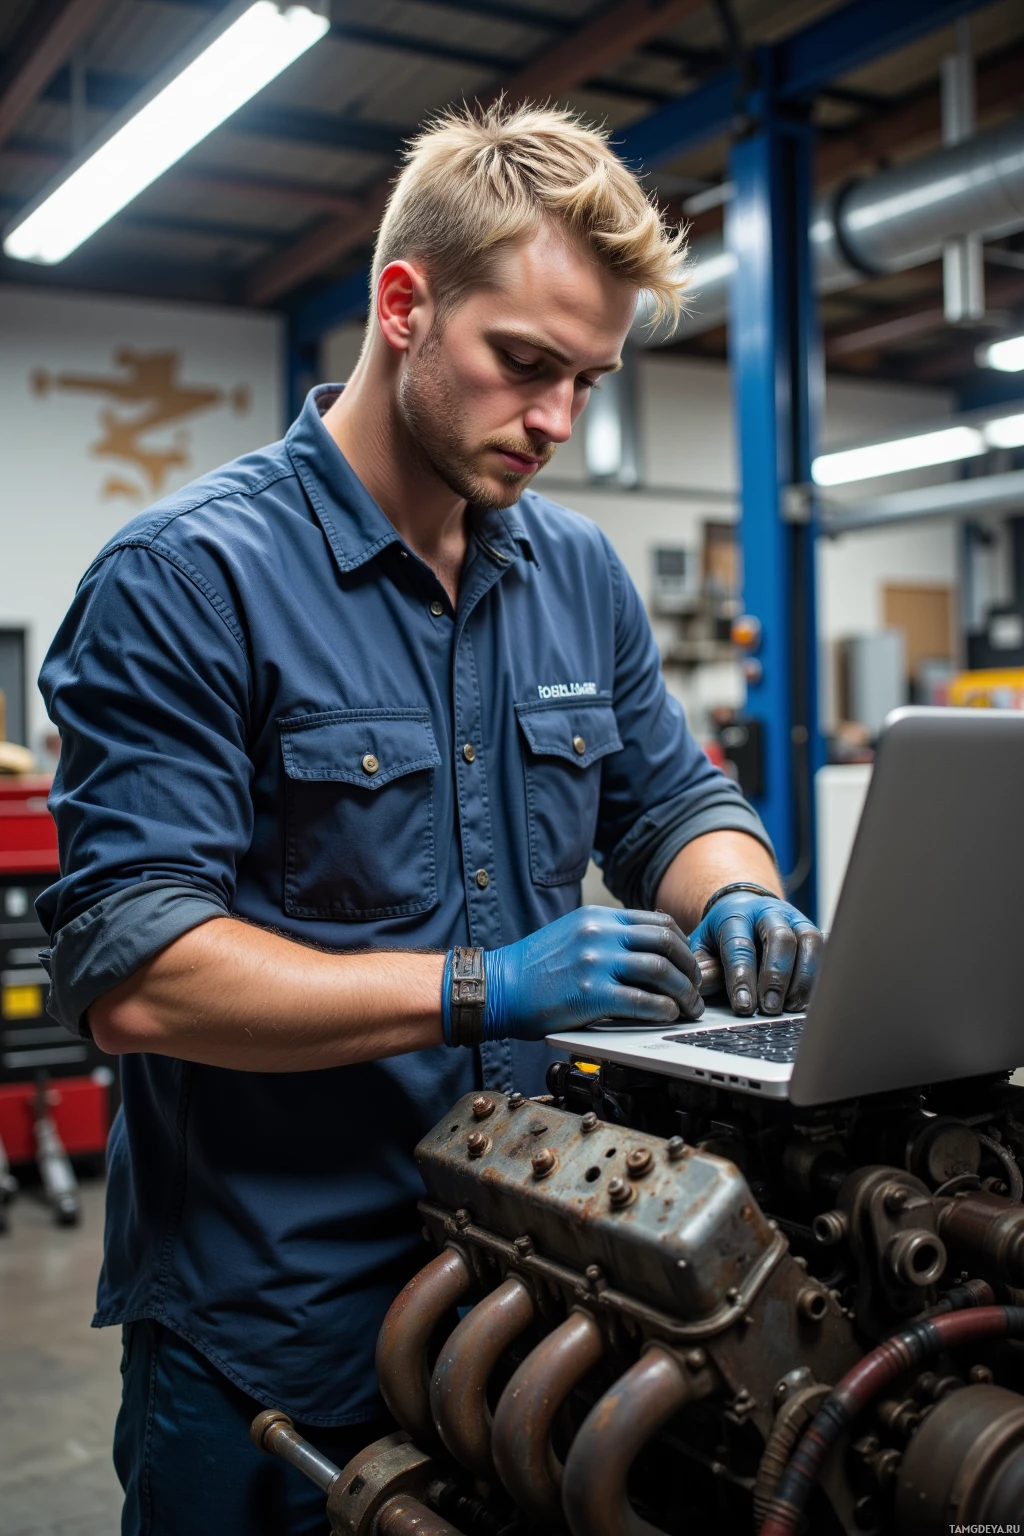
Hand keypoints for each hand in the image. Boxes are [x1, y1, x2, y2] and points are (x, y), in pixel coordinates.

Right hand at [483, 906, 704, 1040]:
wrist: (497, 987)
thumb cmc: (532, 968)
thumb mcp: (572, 934)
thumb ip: (607, 936)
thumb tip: (648, 951)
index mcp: (597, 918)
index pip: (657, 922)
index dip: (682, 944)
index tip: (688, 963)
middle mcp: (599, 934)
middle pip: (666, 942)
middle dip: (690, 968)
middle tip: (696, 988)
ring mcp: (595, 962)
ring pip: (661, 970)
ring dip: (683, 992)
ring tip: (688, 1008)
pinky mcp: (590, 994)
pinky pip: (642, 1001)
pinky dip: (663, 1009)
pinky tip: (667, 1016)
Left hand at [688, 890, 821, 1015]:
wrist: (746, 908)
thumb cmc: (723, 934)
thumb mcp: (704, 945)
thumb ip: (704, 967)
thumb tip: (699, 989)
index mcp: (735, 915)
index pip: (740, 946)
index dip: (742, 977)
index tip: (744, 1006)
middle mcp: (769, 913)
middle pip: (780, 938)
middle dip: (776, 976)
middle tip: (769, 1008)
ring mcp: (795, 919)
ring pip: (808, 941)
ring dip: (803, 978)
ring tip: (790, 1007)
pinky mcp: (813, 931)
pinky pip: (824, 949)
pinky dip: (819, 974)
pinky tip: (808, 998)